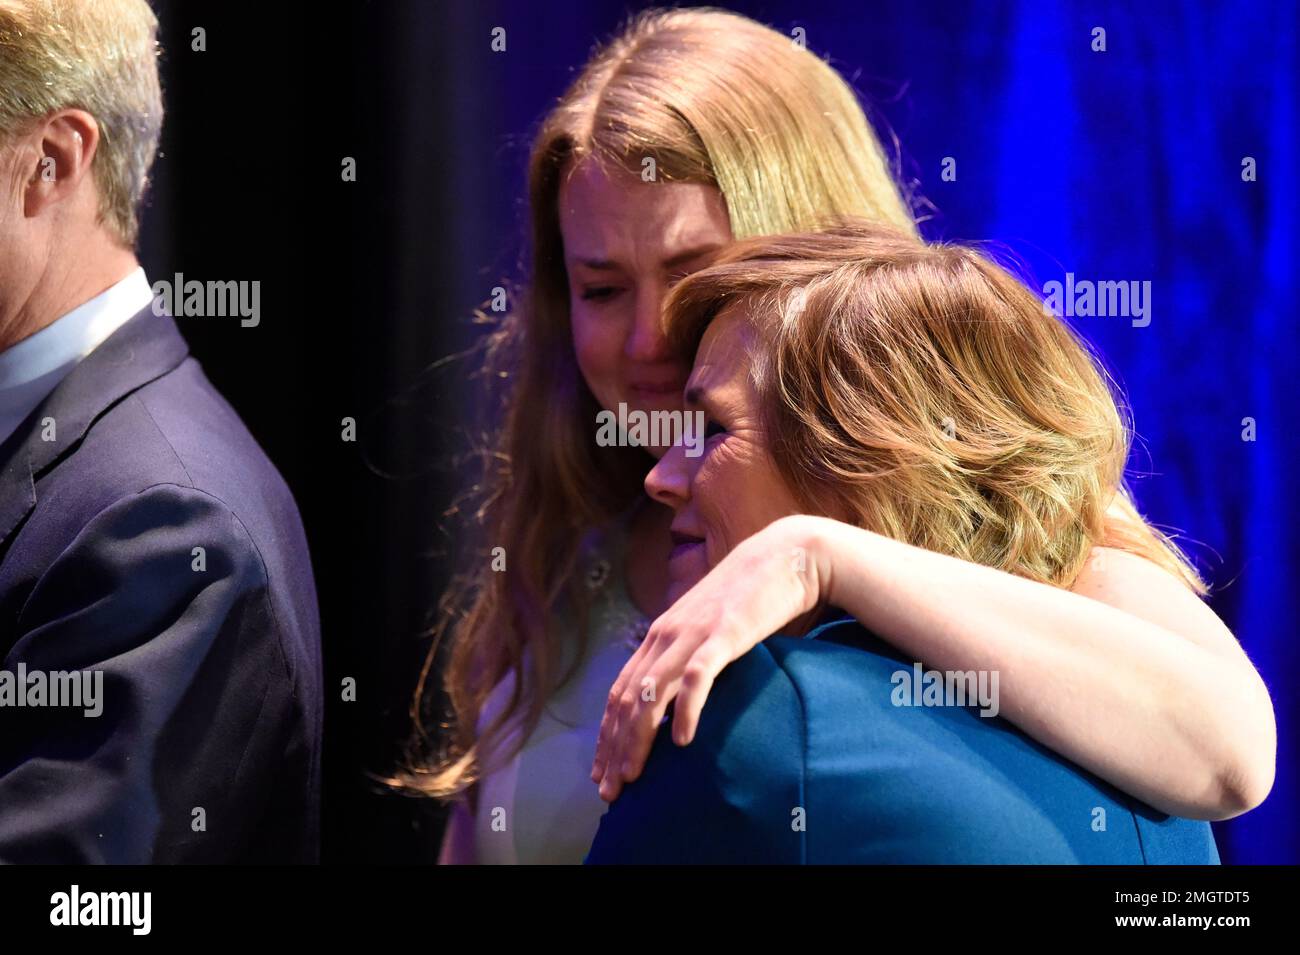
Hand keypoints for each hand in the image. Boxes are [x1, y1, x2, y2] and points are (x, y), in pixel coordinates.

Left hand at [590, 515, 828, 801]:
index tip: (602, 771)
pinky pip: (697, 678)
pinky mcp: (723, 635)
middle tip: (610, 791)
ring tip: (633, 775)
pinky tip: (680, 741)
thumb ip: (688, 658)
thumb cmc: (747, 598)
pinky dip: (685, 711)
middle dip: (613, 748)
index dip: (606, 735)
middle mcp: (665, 635)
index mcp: (658, 636)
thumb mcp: (706, 629)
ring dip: (638, 738)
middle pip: (626, 700)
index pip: (619, 692)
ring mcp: (692, 634)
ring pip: (651, 693)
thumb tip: (676, 699)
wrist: (783, 558)